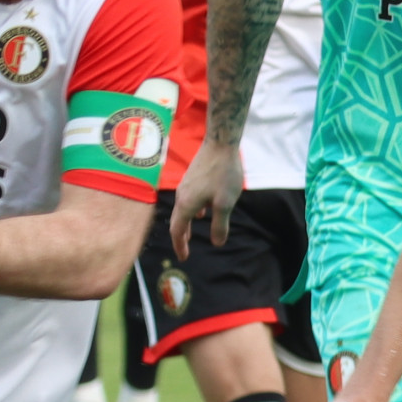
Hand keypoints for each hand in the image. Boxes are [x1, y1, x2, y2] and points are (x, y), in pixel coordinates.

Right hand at [173, 139, 244, 257]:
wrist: (220, 143)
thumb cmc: (223, 174)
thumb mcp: (225, 203)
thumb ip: (220, 225)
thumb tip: (217, 243)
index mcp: (186, 205)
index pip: (177, 231)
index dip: (180, 246)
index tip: (184, 258)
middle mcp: (181, 196)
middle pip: (176, 222)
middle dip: (180, 238)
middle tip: (185, 251)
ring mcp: (185, 186)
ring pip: (181, 210)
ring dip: (185, 225)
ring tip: (190, 234)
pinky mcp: (191, 178)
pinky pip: (187, 201)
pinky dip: (191, 212)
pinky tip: (202, 212)